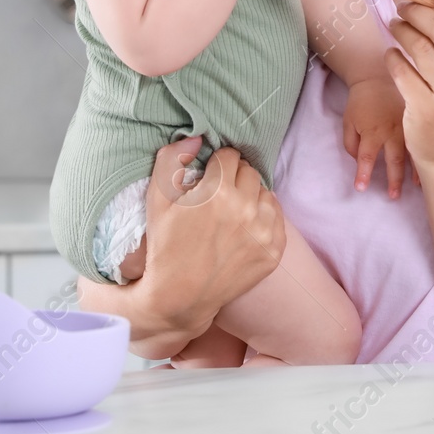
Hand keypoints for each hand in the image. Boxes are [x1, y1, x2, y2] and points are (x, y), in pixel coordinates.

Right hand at [77, 138, 285, 356]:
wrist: (180, 296)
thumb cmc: (165, 245)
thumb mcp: (156, 199)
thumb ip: (171, 159)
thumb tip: (197, 138)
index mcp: (218, 191)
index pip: (230, 156)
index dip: (216, 166)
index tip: (209, 179)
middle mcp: (245, 208)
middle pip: (249, 172)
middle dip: (234, 179)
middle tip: (219, 197)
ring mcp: (264, 231)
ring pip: (265, 193)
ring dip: (251, 197)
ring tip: (232, 214)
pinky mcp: (274, 250)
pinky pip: (278, 217)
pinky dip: (264, 218)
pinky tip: (244, 229)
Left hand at [342, 76, 413, 197]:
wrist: (378, 78)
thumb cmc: (361, 102)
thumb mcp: (348, 121)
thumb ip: (351, 143)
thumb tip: (359, 161)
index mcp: (372, 130)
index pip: (366, 157)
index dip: (363, 174)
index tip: (361, 188)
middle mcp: (391, 131)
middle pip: (393, 160)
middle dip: (393, 180)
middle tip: (392, 196)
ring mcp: (407, 126)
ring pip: (413, 153)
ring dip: (414, 173)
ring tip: (415, 189)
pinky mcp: (416, 122)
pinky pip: (423, 142)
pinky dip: (425, 157)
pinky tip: (429, 170)